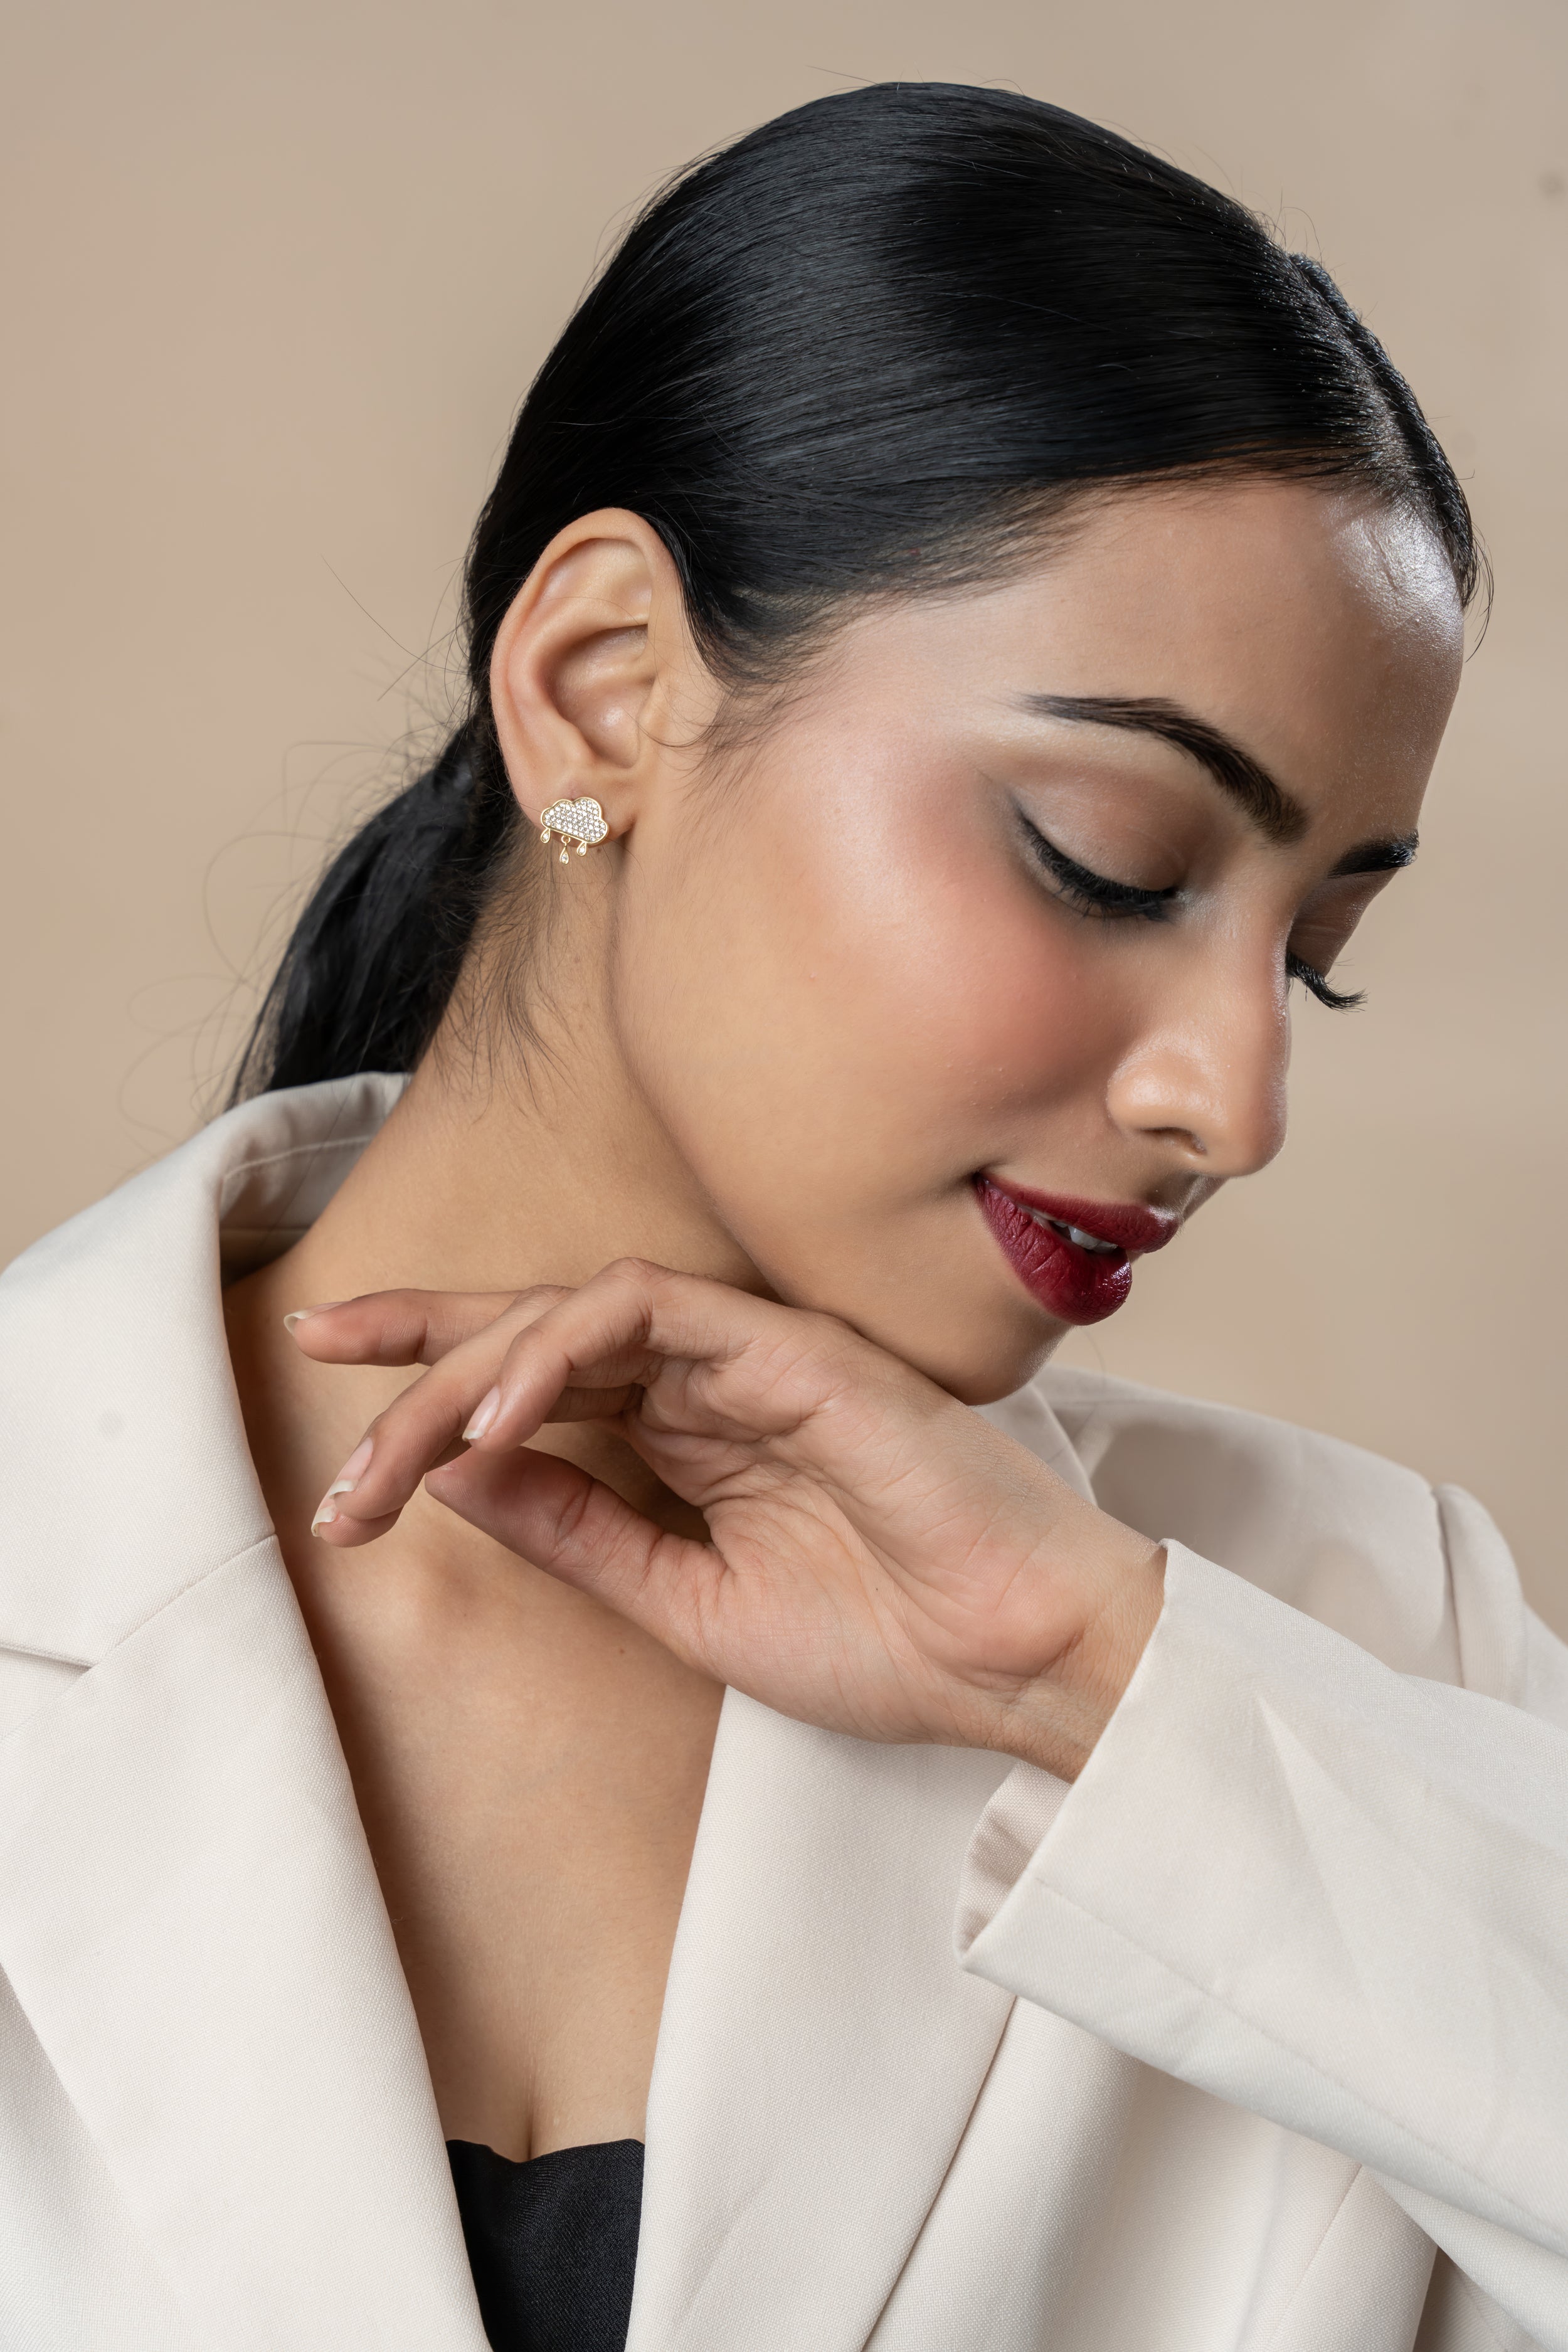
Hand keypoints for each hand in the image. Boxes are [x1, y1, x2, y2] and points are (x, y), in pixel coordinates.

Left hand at [290, 1260, 1164, 1777]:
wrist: (1016, 1661)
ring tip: (396, 1444)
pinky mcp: (791, 1345)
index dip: (431, 1381)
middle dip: (416, 1353)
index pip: (541, 1379)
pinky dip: (564, 1345)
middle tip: (322, 1393)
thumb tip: (454, 1478)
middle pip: (535, 1329)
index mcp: (690, 1435)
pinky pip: (653, 1308)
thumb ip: (579, 1534)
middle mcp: (710, 1380)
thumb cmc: (886, 1640)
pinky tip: (499, 1412)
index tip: (335, 1419)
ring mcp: (752, 1354)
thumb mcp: (686, 1605)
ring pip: (577, 1306)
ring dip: (471, 1362)